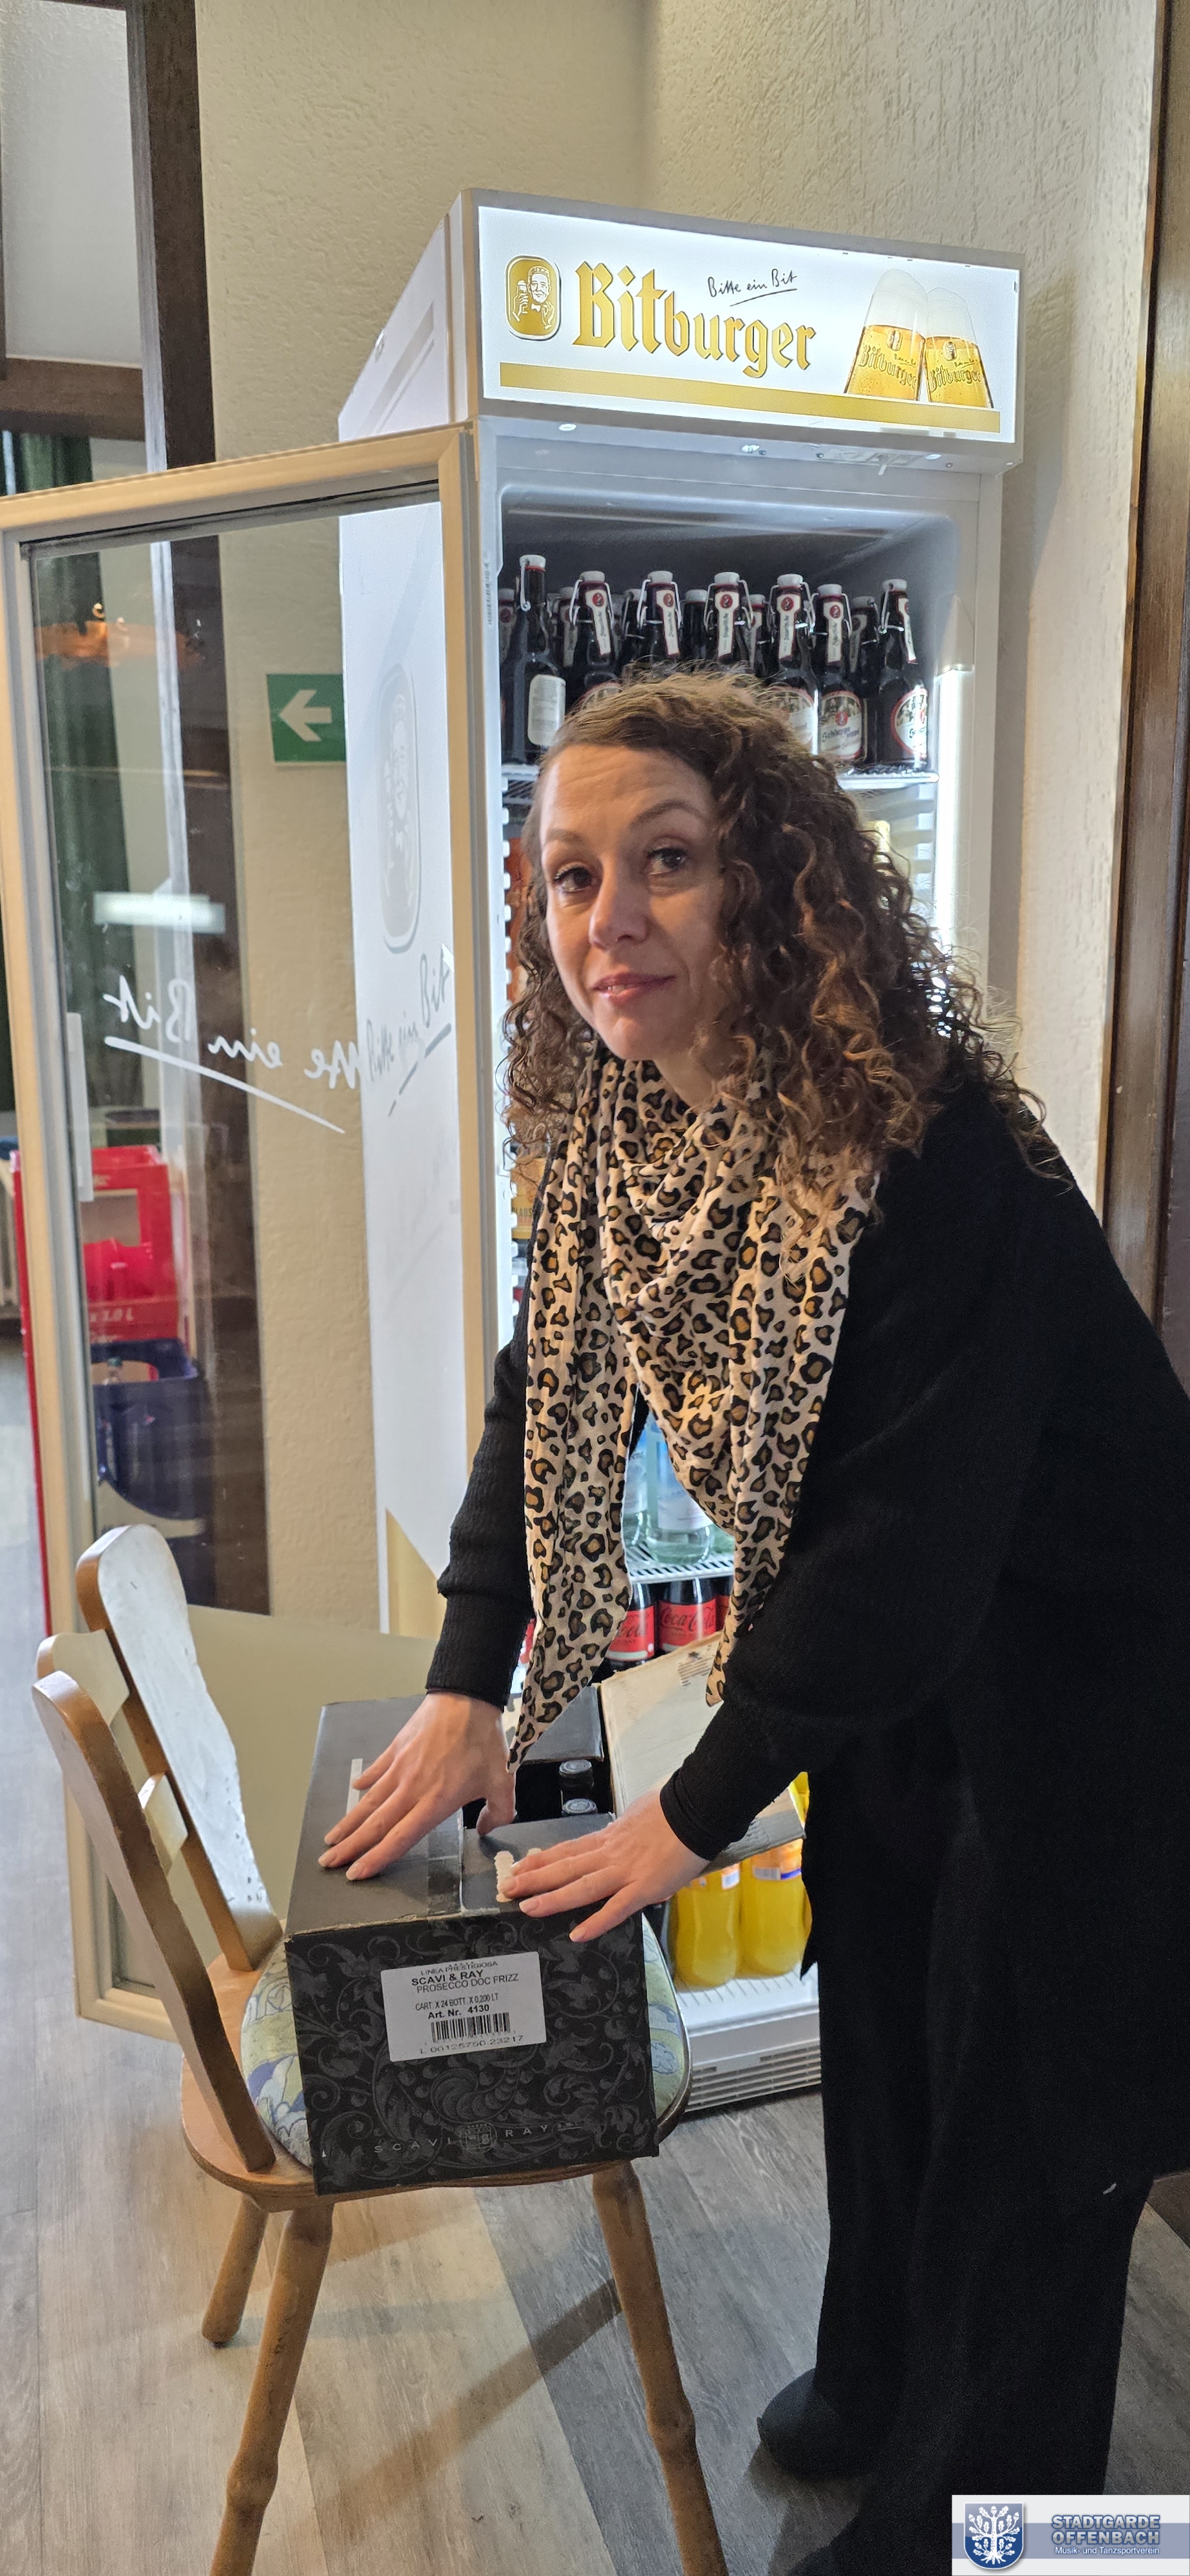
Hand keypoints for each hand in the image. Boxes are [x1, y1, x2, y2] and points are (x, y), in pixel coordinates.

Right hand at [320, 1693, 512, 1879]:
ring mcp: (399, 1768)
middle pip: (375, 1825)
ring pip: (369, 1802)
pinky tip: (355, 1789)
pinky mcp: (396, 1749)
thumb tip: (486, 1829)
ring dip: (348, 1822)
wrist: (466, 1698)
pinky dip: (365, 1781)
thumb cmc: (484, 1740)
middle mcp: (411, 1789)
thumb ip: (500, 1812)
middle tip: (328, 1863)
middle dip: (349, 1847)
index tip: (355, 1874)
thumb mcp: (503, 1780)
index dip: (376, 1858)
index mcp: (435, 1803)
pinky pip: (376, 1770)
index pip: (399, 1839)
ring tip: (331, 1839)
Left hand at [503, 1789, 702, 1941]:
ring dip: (553, 1898)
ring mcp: (626, 1871)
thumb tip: (621, 1842)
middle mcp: (610, 1854)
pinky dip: (597, 1921)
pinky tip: (578, 1934)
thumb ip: (625, 1836)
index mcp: (609, 1838)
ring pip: (582, 1887)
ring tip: (528, 1908)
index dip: (541, 1860)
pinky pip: (617, 1907)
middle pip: (565, 1867)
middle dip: (534, 1879)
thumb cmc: (672, 1810)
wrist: (695, 1808)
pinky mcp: (645, 1887)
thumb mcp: (638, 1817)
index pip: (567, 1850)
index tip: (519, 1867)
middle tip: (507, 1888)